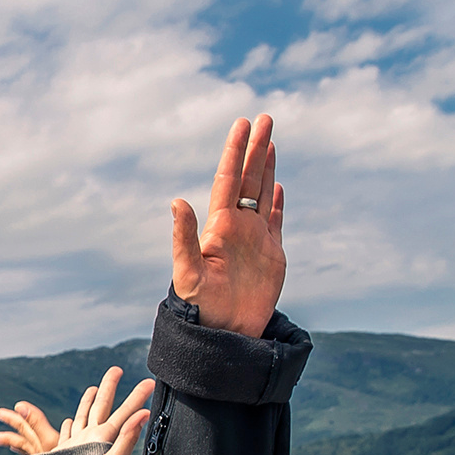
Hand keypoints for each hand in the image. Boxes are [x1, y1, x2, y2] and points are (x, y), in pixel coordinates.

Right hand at [0, 366, 154, 454]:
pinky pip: (67, 433)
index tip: (148, 383)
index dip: (136, 397)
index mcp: (106, 437)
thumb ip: (127, 438)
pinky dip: (69, 424)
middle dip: (108, 388)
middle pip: (102, 406)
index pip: (125, 412)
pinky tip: (69, 421)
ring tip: (93, 388)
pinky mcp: (64, 452)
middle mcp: (93, 437)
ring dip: (89, 401)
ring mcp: (79, 444)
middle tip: (116, 369)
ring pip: (84, 415)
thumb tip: (144, 414)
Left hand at [169, 114, 285, 336]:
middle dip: (255, 148)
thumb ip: (183, 238)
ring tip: (270, 141)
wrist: (224, 336)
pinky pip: (275, 223)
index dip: (235, 151)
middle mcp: (237, 228)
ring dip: (266, 168)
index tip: (243, 124)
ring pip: (262, 195)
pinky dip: (277, 204)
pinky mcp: (271, 256)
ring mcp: (255, 240)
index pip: (228, 179)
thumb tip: (177, 201)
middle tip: (264, 118)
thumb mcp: (188, 273)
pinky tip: (277, 187)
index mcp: (219, 227)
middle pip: (248, 179)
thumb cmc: (200, 308)